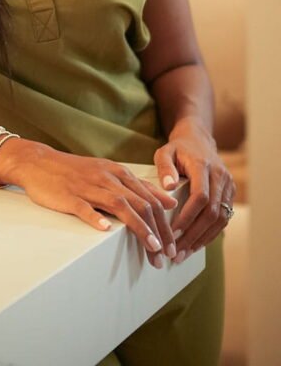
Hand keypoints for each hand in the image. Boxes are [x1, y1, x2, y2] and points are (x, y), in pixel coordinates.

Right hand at [0, 140, 179, 267]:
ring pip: (119, 205)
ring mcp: (88, 186)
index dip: (165, 222)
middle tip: (167, 254)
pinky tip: (106, 230)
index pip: (150, 198)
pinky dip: (96, 218)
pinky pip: (84, 207)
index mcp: (118, 173)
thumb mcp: (109, 173)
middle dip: (158, 230)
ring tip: (151, 247)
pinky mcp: (69, 196)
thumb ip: (137, 187)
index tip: (173, 244)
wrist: (39, 162)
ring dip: (139, 227)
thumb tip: (167, 201)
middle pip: (140, 203)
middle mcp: (107, 178)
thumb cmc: (75, 171)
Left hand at [154, 117, 235, 260]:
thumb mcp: (165, 151)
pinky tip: (196, 244)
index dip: (188, 217)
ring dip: (202, 239)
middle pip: (212, 212)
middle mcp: (220, 176)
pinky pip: (223, 218)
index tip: (173, 232)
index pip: (201, 196)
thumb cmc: (178, 149)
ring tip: (184, 253)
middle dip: (194, 235)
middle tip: (177, 252)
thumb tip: (168, 187)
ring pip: (220, 219)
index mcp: (203, 166)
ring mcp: (228, 185)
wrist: (199, 140)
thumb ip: (164, 167)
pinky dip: (210, 234)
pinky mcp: (230, 193)